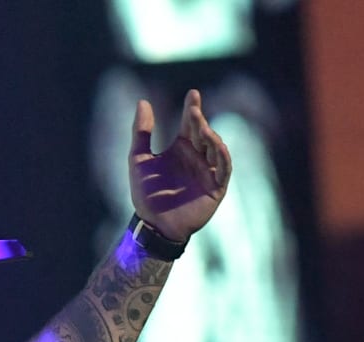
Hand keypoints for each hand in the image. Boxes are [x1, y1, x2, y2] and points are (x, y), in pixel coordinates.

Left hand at [128, 90, 231, 241]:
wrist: (153, 225)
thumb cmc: (145, 194)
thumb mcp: (138, 159)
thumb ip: (141, 132)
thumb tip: (143, 101)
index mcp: (181, 149)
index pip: (190, 124)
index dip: (192, 108)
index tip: (193, 94)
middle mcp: (197, 158)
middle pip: (204, 133)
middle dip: (201, 121)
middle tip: (194, 112)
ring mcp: (208, 172)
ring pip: (216, 149)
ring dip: (212, 137)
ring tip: (203, 129)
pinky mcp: (216, 188)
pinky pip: (224, 169)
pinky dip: (223, 156)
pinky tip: (218, 145)